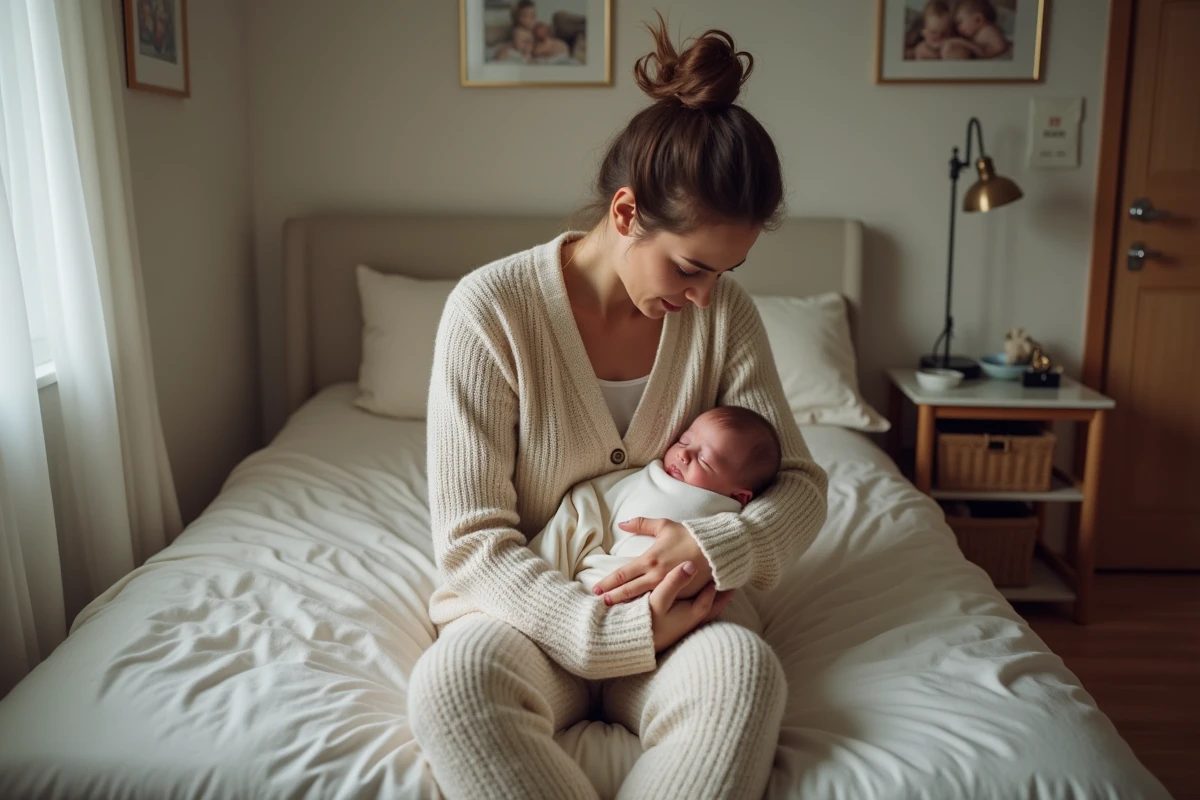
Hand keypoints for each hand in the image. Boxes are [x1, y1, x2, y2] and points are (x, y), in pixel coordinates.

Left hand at [593, 517, 711, 604]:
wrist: (715, 549)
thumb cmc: (689, 536)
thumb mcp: (664, 526)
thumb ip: (641, 524)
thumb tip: (622, 524)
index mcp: (649, 560)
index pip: (622, 574)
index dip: (607, 583)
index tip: (596, 590)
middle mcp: (655, 576)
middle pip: (628, 590)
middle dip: (613, 597)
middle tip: (600, 604)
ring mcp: (668, 588)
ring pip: (643, 599)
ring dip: (628, 605)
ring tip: (616, 611)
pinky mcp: (680, 595)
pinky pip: (662, 602)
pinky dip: (650, 608)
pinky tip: (642, 613)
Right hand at [648, 562, 734, 651]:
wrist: (636, 645)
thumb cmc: (648, 622)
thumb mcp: (659, 599)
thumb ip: (674, 581)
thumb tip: (691, 564)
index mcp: (696, 610)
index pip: (715, 589)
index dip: (719, 575)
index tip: (725, 561)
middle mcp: (698, 618)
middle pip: (718, 600)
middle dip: (724, 587)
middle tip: (731, 572)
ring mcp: (691, 624)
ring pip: (712, 606)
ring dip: (717, 595)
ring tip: (720, 582)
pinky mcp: (683, 627)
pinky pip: (702, 611)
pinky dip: (707, 601)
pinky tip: (702, 597)